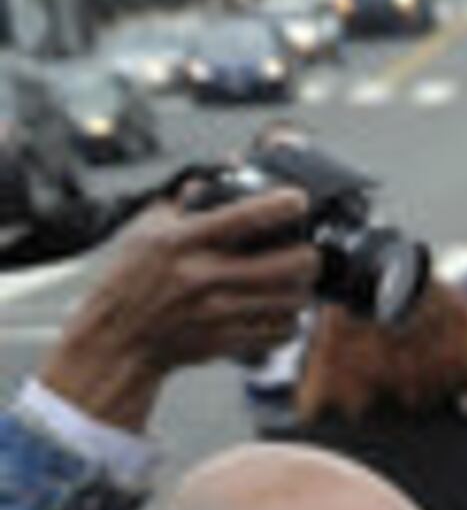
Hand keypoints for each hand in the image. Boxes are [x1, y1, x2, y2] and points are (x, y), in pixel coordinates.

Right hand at [33, 184, 317, 434]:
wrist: (116, 340)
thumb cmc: (128, 280)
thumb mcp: (145, 230)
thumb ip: (184, 201)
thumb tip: (223, 169)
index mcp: (179, 243)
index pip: (242, 217)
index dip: (280, 206)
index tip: (299, 200)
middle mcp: (201, 276)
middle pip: (288, 264)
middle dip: (309, 255)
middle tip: (308, 251)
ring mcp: (217, 312)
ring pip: (293, 299)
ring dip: (302, 288)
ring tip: (294, 281)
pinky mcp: (228, 340)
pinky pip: (283, 330)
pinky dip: (289, 319)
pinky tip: (278, 309)